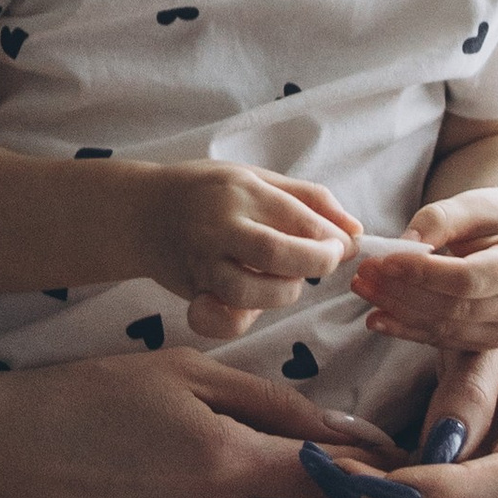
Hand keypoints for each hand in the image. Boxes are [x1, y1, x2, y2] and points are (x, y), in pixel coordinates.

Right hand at [129, 160, 360, 341]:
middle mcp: (219, 226)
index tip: (343, 245)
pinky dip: (240, 320)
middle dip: (316, 264)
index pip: (301, 220)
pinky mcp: (192, 290)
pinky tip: (250, 304)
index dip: (332, 239)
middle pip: (279, 255)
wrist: (141, 212)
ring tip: (285, 278)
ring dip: (283, 292)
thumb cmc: (209, 191)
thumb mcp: (257, 178)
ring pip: (252, 293)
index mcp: (241, 190)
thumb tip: (356, 230)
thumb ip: (309, 199)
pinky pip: (221, 320)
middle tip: (326, 262)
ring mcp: (202, 262)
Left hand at [351, 185, 497, 359]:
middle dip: (402, 291)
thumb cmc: (495, 217)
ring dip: (398, 311)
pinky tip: (376, 318)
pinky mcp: (490, 344)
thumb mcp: (471, 205)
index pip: (468, 278)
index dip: (423, 273)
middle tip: (364, 273)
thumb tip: (402, 248)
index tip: (384, 261)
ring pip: (445, 328)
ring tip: (363, 289)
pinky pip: (443, 341)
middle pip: (454, 307)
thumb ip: (438, 220)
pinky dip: (407, 330)